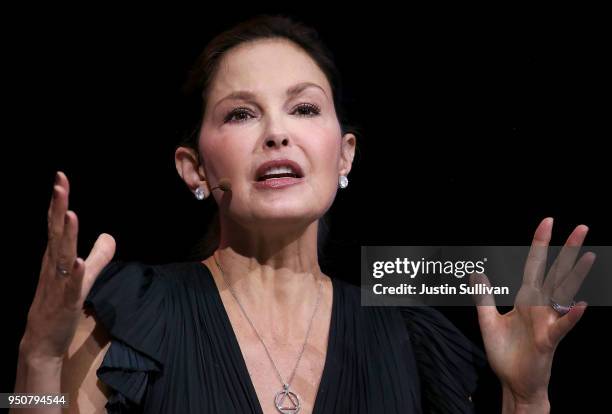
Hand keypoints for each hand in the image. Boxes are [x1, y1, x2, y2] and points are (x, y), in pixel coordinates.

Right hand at [20, 171, 115, 360]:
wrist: (41, 342)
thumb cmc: (58, 305)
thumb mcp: (83, 277)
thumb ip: (97, 257)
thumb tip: (109, 236)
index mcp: (55, 258)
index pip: (56, 225)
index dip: (59, 202)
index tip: (61, 178)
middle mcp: (53, 267)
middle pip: (56, 232)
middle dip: (58, 207)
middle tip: (59, 183)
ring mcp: (57, 284)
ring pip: (61, 256)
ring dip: (66, 235)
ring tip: (70, 214)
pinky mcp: (65, 303)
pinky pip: (70, 286)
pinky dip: (74, 274)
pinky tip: (77, 262)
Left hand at [470, 217, 592, 404]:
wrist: (513, 382)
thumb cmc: (505, 353)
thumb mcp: (488, 321)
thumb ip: (483, 297)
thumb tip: (477, 272)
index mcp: (525, 299)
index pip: (534, 265)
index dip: (539, 244)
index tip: (548, 222)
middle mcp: (539, 306)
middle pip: (555, 273)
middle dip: (567, 250)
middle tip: (583, 227)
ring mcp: (546, 322)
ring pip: (562, 294)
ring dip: (575, 276)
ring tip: (588, 256)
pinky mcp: (548, 341)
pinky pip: (560, 326)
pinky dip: (570, 316)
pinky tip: (580, 304)